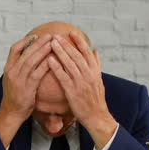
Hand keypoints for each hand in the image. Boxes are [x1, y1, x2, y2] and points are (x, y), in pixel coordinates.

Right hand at [0, 34, 51, 145]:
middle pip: (25, 52)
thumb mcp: (13, 79)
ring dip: (42, 51)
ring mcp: (19, 79)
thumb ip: (19, 68)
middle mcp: (12, 72)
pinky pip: (37, 73)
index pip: (14, 49)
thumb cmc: (15, 96)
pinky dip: (45, 65)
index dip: (25, 41)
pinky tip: (53, 60)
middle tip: (49, 35)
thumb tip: (29, 57)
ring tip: (53, 43)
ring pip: (31, 60)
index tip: (35, 35)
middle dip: (38, 42)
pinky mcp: (27, 87)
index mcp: (8, 68)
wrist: (11, 112)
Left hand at [48, 32, 116, 149]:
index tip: (71, 32)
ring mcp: (81, 83)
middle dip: (66, 44)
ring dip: (60, 52)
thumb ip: (96, 65)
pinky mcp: (73, 91)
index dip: (79, 42)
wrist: (96, 117)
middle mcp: (89, 75)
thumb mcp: (99, 80)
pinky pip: (63, 77)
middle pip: (77, 55)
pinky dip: (56, 67)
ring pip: (70, 63)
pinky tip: (49, 60)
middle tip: (56, 35)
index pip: (87, 52)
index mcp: (95, 71)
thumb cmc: (96, 99)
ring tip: (52, 43)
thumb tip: (95, 51)